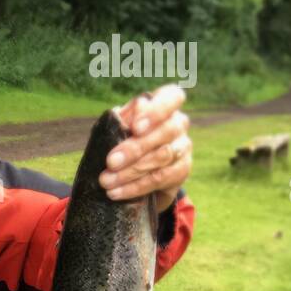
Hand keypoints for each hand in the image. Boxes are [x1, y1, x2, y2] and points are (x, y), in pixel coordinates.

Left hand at [98, 83, 192, 212]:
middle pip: (165, 131)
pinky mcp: (182, 171)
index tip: (135, 128)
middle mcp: (179, 123)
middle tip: (110, 162)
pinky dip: (135, 187)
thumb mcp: (120, 125)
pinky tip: (117, 192)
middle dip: (135, 148)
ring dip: (131, 171)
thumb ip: (121, 120)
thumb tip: (120, 121)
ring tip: (107, 181)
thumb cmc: (125, 139)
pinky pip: (160, 179)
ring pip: (162, 157)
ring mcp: (184, 146)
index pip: (173, 97)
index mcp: (167, 102)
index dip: (156, 112)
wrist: (135, 173)